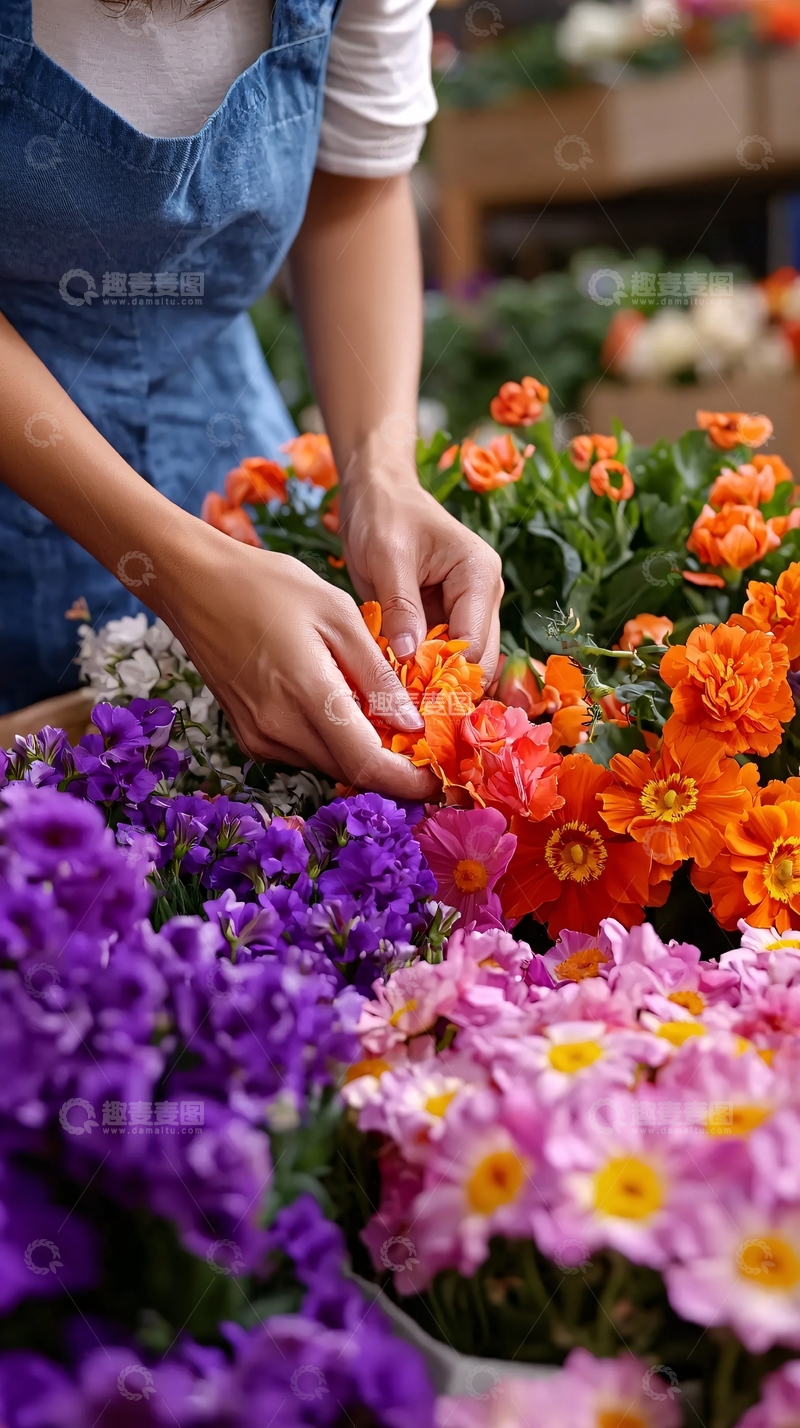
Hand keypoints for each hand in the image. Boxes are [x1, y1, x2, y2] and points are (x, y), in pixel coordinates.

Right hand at [162, 528, 438, 798]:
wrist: (194, 583)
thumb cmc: (268, 586)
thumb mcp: (337, 614)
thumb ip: (376, 674)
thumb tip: (412, 724)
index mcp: (306, 695)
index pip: (366, 765)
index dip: (408, 782)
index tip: (438, 780)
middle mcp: (278, 730)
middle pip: (350, 772)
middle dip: (393, 770)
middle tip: (426, 749)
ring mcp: (259, 737)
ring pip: (328, 764)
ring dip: (364, 754)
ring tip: (392, 724)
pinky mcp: (249, 736)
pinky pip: (305, 752)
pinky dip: (335, 742)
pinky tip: (349, 711)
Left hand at [339, 463, 503, 678]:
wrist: (376, 493)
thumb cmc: (384, 513)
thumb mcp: (387, 557)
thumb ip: (400, 606)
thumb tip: (409, 657)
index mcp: (479, 575)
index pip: (476, 642)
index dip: (447, 673)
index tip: (412, 697)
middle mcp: (482, 596)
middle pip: (477, 659)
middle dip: (444, 683)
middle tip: (405, 706)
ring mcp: (466, 609)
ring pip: (460, 662)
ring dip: (432, 681)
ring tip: (399, 698)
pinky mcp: (444, 617)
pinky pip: (439, 654)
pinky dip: (421, 671)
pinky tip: (397, 684)